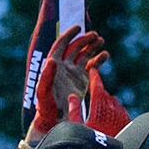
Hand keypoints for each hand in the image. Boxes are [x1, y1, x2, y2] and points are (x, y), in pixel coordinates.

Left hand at [27, 26, 107, 142]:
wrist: (54, 121)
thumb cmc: (45, 108)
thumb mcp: (43, 92)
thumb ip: (46, 76)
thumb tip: (52, 59)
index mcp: (53, 66)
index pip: (61, 45)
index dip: (69, 35)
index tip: (78, 27)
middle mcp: (63, 67)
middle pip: (74, 48)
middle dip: (84, 40)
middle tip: (95, 35)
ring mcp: (73, 73)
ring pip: (84, 55)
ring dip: (92, 47)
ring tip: (101, 41)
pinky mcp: (82, 81)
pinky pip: (91, 66)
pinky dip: (98, 60)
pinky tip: (105, 55)